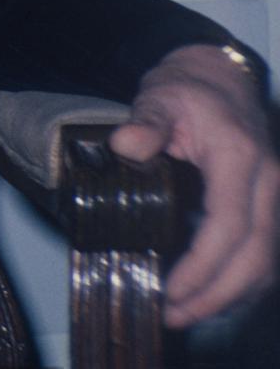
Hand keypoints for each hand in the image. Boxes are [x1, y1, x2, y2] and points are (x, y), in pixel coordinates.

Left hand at [110, 43, 278, 327]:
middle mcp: (268, 183)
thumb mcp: (160, 96)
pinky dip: (244, 283)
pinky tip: (214, 297)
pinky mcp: (270, 206)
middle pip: (256, 256)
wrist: (222, 76)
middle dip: (217, 295)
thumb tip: (126, 146)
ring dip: (231, 296)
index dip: (204, 266)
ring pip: (266, 263)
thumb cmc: (188, 88)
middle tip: (175, 315)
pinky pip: (265, 255)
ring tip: (187, 314)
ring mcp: (274, 196)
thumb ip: (146, 123)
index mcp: (241, 159)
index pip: (229, 226)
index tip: (172, 290)